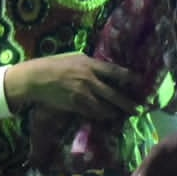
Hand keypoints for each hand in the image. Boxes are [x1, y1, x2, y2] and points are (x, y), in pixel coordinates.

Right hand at [4, 52, 137, 118]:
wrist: (35, 78)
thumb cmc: (53, 64)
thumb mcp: (73, 58)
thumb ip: (89, 64)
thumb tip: (102, 69)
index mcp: (89, 65)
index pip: (114, 71)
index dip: (129, 77)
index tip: (141, 82)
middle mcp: (89, 79)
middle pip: (113, 94)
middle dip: (127, 103)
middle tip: (138, 109)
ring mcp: (82, 94)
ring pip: (104, 107)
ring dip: (114, 112)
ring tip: (121, 115)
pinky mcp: (75, 105)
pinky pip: (92, 113)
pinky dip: (100, 116)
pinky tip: (105, 117)